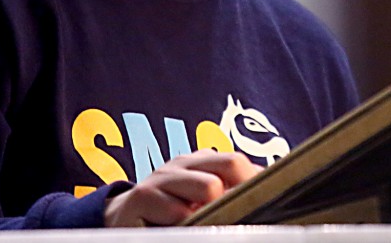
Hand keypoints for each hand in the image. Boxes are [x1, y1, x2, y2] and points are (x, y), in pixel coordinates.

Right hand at [103, 149, 261, 226]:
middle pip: (231, 164)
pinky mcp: (143, 197)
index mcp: (198, 160)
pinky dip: (186, 225)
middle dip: (243, 191)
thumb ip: (224, 188)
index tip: (270, 202)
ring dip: (214, 210)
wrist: (120, 218)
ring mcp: (162, 177)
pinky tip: (180, 230)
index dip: (256, 182)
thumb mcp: (195, 195)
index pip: (238, 161)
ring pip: (210, 186)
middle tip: (243, 214)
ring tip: (205, 223)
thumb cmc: (166, 210)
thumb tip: (264, 191)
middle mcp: (181, 163)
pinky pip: (179, 211)